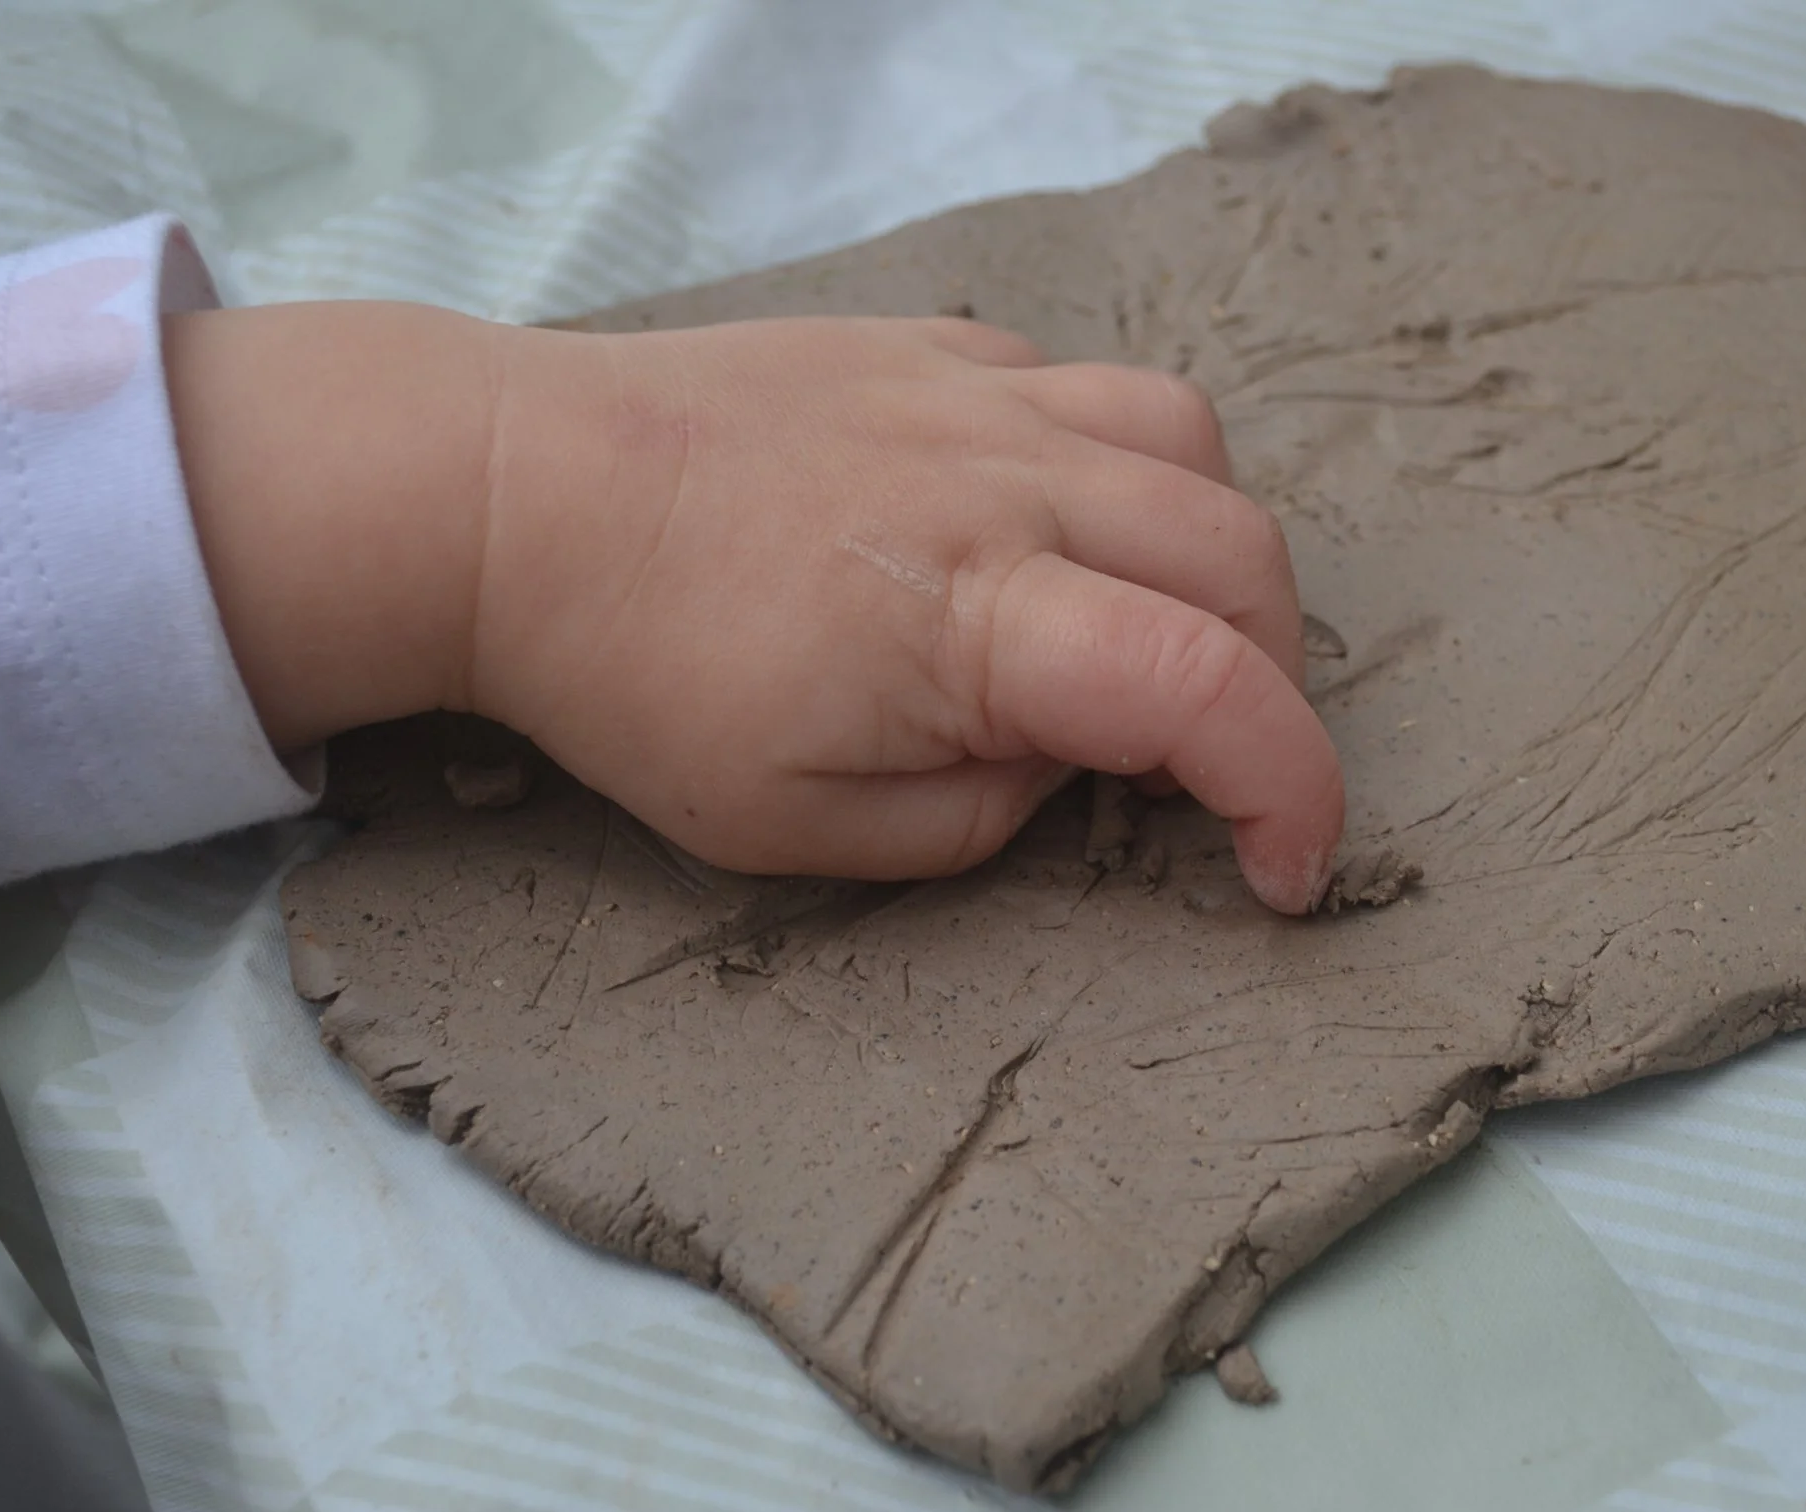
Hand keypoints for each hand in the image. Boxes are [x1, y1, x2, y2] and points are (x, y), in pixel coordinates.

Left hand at [170, 304, 1344, 912]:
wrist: (514, 496)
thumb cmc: (636, 679)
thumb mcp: (805, 829)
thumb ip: (982, 816)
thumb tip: (1071, 757)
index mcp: (981, 615)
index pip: (1213, 691)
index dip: (1290, 794)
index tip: (1282, 872)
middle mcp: (1009, 482)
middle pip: (1243, 558)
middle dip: (1270, 682)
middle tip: (1205, 764)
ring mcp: (978, 394)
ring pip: (1195, 444)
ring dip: (1216, 556)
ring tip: (1150, 628)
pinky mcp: (938, 345)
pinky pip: (1096, 389)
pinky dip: (1126, 471)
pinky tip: (1054, 532)